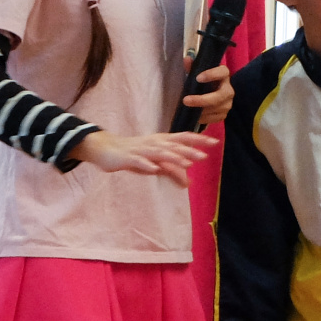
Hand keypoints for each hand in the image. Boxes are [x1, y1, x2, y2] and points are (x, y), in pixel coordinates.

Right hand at [73, 129, 216, 185]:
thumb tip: (188, 182)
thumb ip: (172, 171)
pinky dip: (147, 165)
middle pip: (174, 146)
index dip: (198, 139)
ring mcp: (141, 150)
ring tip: (186, 163)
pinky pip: (139, 161)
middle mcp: (154, 143)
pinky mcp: (129, 158)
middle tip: (205, 156)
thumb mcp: (155, 164)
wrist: (106, 149)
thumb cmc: (135, 155)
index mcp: (162, 142)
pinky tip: (154, 169)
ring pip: (159, 153)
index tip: (214, 142)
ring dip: (173, 158)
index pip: (183, 138)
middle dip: (190, 151)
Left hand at [182, 58, 234, 124]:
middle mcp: (229, 89)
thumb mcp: (196, 74)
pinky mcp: (224, 114)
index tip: (198, 78)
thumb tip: (187, 59)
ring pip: (217, 108)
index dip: (212, 74)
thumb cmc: (200, 83)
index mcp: (223, 75)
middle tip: (186, 100)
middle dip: (202, 99)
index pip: (223, 72)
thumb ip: (192, 68)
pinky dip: (204, 118)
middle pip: (220, 95)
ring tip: (188, 109)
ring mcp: (228, 103)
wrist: (206, 97)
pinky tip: (195, 116)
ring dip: (201, 110)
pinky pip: (216, 118)